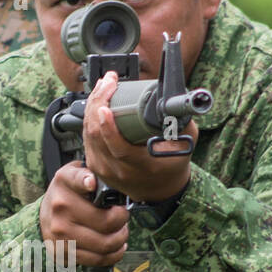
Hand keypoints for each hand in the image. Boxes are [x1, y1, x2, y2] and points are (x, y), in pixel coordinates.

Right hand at [40, 161, 128, 268]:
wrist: (45, 215)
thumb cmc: (68, 193)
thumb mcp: (74, 172)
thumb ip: (88, 172)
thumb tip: (99, 181)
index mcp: (65, 183)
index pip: (77, 180)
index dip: (86, 181)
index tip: (92, 183)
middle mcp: (60, 209)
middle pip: (105, 222)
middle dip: (123, 221)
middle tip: (123, 218)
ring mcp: (59, 233)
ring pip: (104, 244)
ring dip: (120, 240)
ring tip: (121, 232)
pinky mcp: (63, 252)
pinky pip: (96, 260)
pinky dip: (113, 255)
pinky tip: (116, 246)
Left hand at [83, 70, 196, 201]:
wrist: (159, 189)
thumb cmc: (172, 165)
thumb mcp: (184, 146)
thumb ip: (182, 124)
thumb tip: (173, 100)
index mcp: (140, 167)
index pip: (119, 149)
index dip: (108, 129)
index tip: (105, 109)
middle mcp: (118, 170)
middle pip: (97, 136)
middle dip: (99, 103)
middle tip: (109, 82)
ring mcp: (103, 169)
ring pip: (88, 134)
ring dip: (93, 105)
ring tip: (105, 84)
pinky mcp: (95, 164)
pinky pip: (86, 137)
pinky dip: (89, 115)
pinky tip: (97, 99)